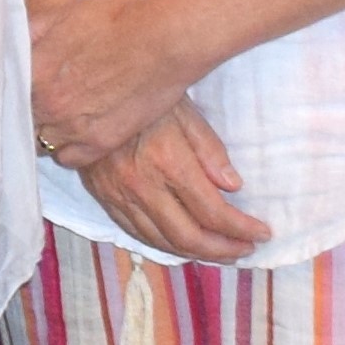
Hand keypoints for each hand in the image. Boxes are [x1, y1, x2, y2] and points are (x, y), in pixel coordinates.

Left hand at [30, 0, 202, 170]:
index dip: (14, 91)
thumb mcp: (63, 13)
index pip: (7, 93)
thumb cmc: (116, 20)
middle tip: (45, 101)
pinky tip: (78, 132)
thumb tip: (13, 46)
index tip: (23, 89)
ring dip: (48, 131)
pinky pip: (68, 159)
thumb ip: (30, 32)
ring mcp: (72, 128)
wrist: (162, 41)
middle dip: (30, 111)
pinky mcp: (99, 144)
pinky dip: (69, 149)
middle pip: (22, 120)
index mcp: (33, 72)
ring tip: (62, 118)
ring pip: (41, 143)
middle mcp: (47, 104)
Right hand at [85, 99, 273, 264]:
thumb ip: (208, 147)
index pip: (212, 211)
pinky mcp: (104, 199)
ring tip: (222, 251)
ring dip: (196, 253)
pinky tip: (183, 243)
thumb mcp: (182, 107)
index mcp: (167, 161)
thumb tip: (233, 186)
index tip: (262, 233)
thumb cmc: (139, 91)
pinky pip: (137, 234)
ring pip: (162, 242)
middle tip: (246, 250)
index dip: (241, 228)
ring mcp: (119, 196)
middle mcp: (142, 186)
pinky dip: (165, 245)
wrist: (81, 91)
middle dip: (223, 249)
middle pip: (188, 237)